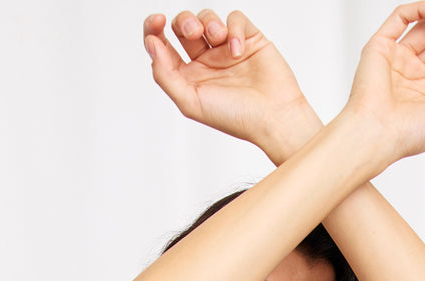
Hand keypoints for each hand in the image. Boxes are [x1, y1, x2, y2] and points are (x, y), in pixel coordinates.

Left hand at [143, 10, 319, 156]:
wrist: (274, 117)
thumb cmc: (235, 117)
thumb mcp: (190, 102)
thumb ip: (165, 75)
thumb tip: (151, 43)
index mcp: (190, 77)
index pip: (164, 46)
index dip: (154, 29)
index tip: (156, 22)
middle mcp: (207, 62)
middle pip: (184, 27)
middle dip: (184, 22)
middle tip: (193, 31)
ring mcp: (227, 50)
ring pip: (208, 18)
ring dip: (208, 21)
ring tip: (218, 36)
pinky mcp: (249, 40)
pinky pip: (235, 18)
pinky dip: (234, 28)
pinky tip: (238, 49)